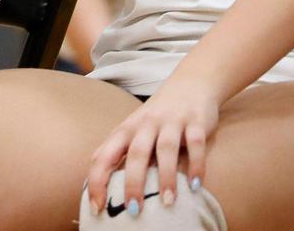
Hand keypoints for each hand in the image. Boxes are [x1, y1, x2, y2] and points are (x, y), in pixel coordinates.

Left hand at [85, 78, 218, 216]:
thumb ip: (119, 153)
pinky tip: (195, 185)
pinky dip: (196, 164)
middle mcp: (146, 123)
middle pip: (136, 152)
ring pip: (166, 148)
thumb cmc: (158, 116)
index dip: (97, 180)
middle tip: (133, 211)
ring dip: (166, 176)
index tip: (97, 207)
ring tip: (168, 203)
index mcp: (126, 129)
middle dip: (133, 182)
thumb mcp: (134, 130)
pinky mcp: (195, 121)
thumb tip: (99, 189)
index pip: (104, 154)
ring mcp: (171, 121)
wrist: (191, 82)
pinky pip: (195, 143)